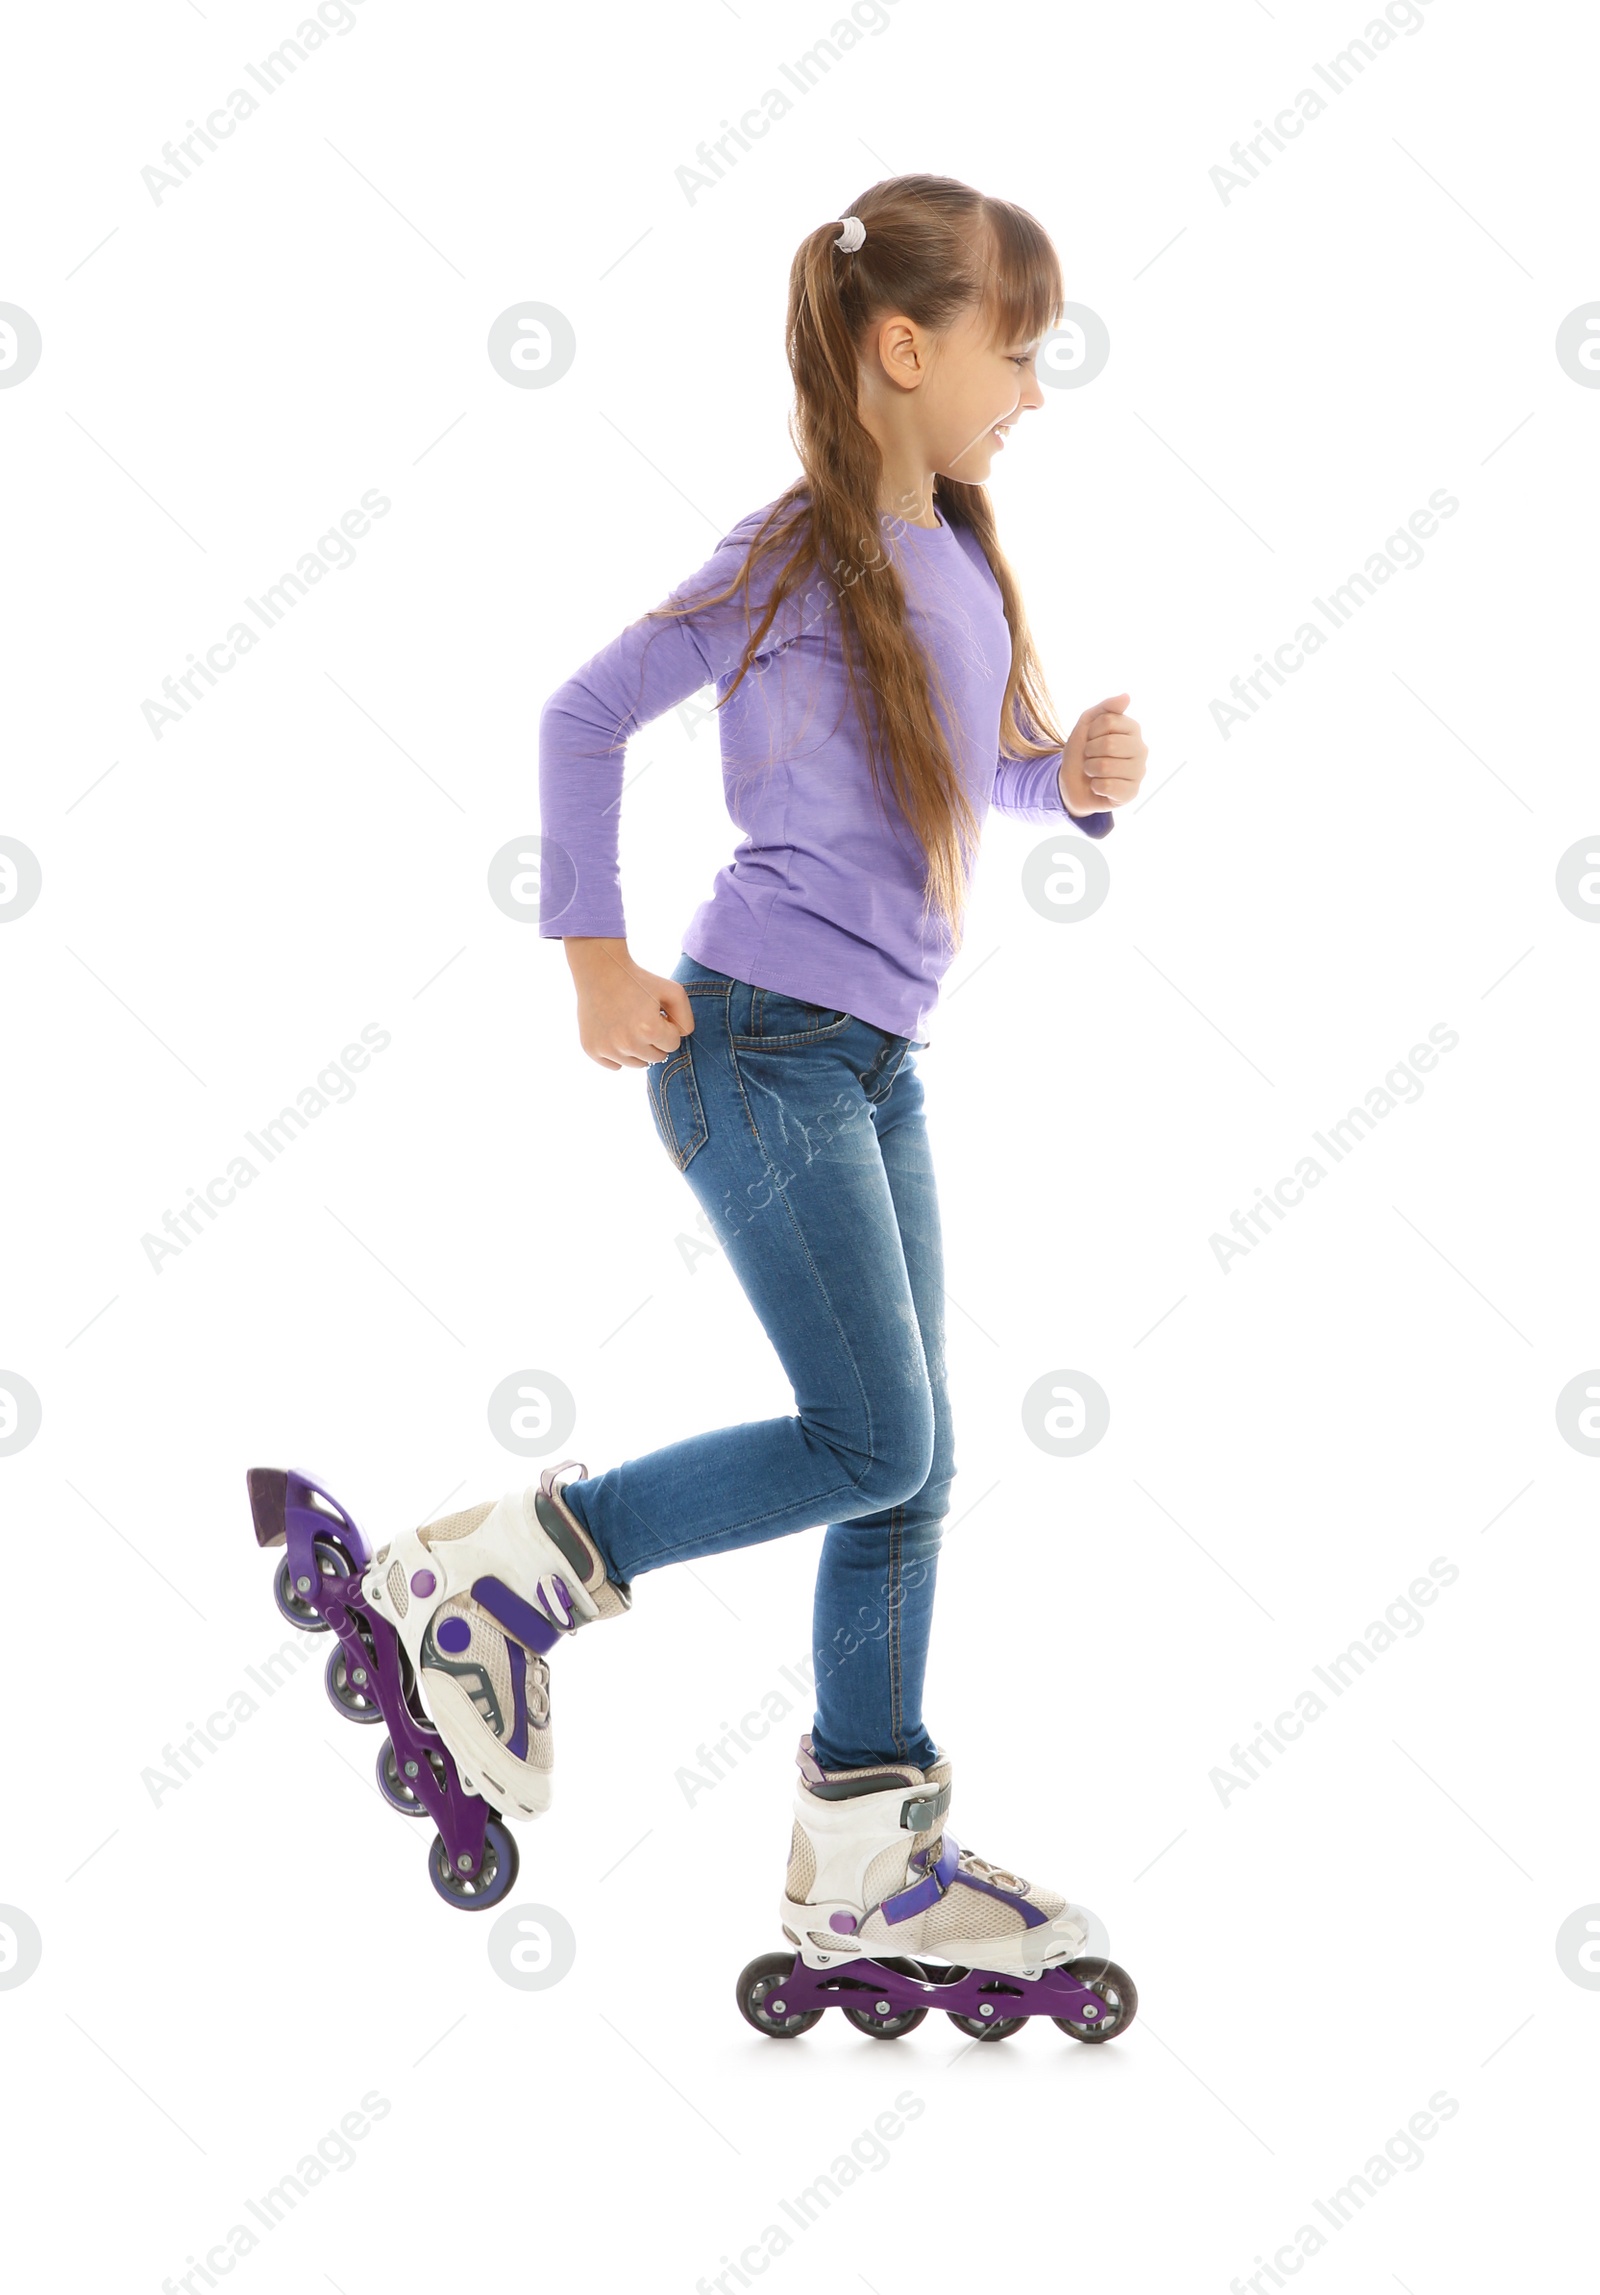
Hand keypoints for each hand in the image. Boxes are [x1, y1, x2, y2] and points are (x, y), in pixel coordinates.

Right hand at [563, 939, 693, 1069]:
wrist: (600, 971)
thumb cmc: (639, 980)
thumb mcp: (673, 991)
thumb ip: (686, 1019)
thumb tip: (679, 1040)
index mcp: (649, 1030)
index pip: (672, 1045)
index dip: (667, 1027)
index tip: (656, 1013)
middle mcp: (627, 1044)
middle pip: (656, 1058)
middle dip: (655, 1040)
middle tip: (643, 1018)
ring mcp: (607, 1049)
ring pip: (637, 1064)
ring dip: (639, 1049)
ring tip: (630, 1024)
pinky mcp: (592, 1049)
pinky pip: (616, 1065)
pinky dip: (619, 1054)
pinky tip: (615, 1032)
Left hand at [1059, 692, 1146, 814]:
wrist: (1072, 783)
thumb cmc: (1082, 752)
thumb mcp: (1087, 724)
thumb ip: (1105, 708)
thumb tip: (1127, 696)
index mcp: (1133, 729)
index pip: (1108, 721)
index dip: (1091, 731)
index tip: (1090, 739)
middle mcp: (1141, 749)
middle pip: (1109, 744)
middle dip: (1090, 751)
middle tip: (1090, 757)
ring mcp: (1139, 772)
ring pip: (1106, 767)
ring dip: (1091, 769)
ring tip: (1094, 771)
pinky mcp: (1132, 793)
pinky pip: (1107, 787)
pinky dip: (1095, 786)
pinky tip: (1099, 786)